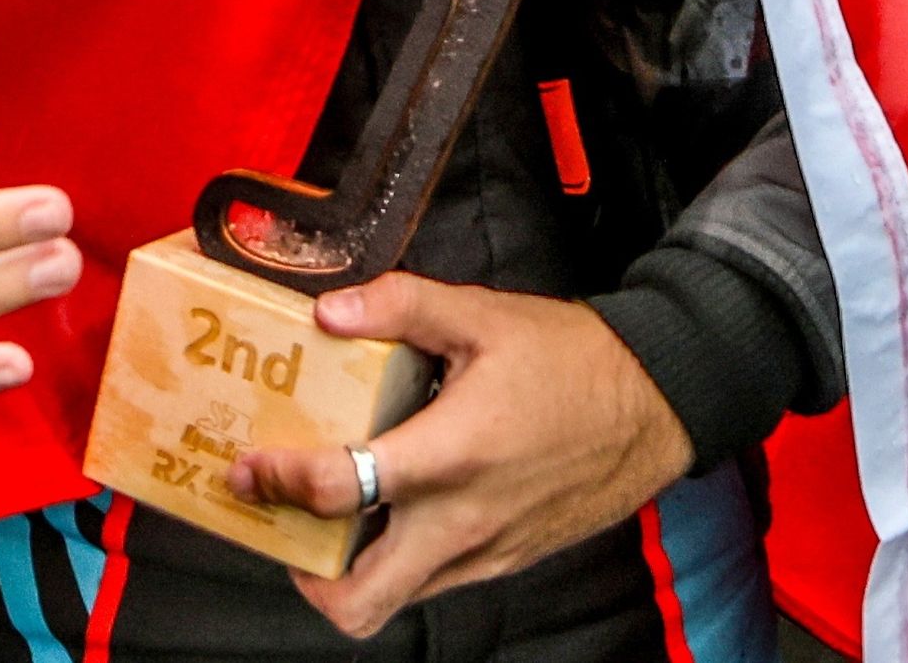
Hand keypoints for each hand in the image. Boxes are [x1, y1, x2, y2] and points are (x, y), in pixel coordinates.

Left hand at [228, 276, 691, 635]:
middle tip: (282, 523)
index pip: (340, 491)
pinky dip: (400, 559)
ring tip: (331, 517)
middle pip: (358, 600)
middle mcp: (462, 521)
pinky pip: (436, 582)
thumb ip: (402, 306)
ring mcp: (485, 551)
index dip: (278, 482)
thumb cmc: (575, 360)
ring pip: (395, 599)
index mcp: (451, 455)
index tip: (250, 467)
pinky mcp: (506, 560)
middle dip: (303, 576)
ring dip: (350, 570)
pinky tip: (395, 509)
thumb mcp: (484, 315)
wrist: (657, 403)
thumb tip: (332, 311)